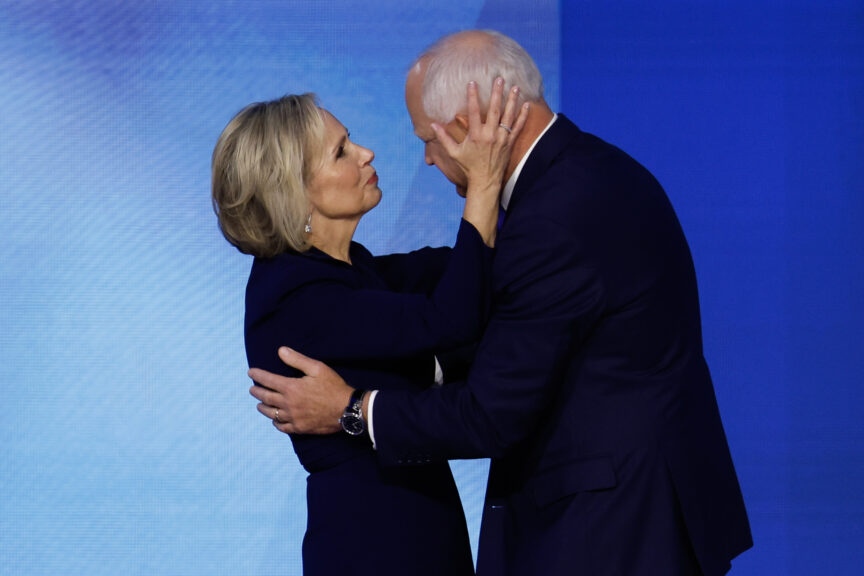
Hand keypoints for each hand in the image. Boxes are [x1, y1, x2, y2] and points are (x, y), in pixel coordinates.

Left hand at [248, 347, 352, 434]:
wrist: (347, 409)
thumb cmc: (333, 386)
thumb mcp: (317, 368)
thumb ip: (297, 360)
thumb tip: (281, 350)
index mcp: (291, 388)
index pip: (268, 380)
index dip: (257, 375)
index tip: (250, 372)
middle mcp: (288, 404)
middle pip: (266, 397)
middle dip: (257, 391)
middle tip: (252, 389)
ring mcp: (293, 417)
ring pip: (271, 413)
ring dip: (263, 407)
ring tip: (259, 404)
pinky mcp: (300, 428)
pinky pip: (282, 427)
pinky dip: (275, 422)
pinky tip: (274, 419)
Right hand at [432, 77, 529, 196]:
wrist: (485, 182)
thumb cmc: (468, 166)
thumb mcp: (453, 153)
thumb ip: (443, 138)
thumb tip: (433, 124)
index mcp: (475, 136)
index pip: (474, 111)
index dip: (473, 96)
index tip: (472, 83)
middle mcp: (490, 135)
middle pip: (494, 110)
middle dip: (497, 93)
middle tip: (499, 78)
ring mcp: (501, 139)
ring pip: (508, 116)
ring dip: (512, 100)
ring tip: (515, 86)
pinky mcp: (509, 144)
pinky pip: (518, 127)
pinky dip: (523, 116)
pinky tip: (526, 105)